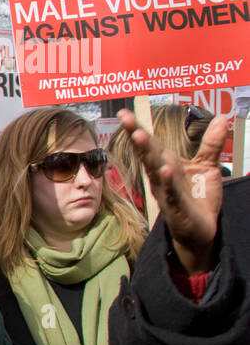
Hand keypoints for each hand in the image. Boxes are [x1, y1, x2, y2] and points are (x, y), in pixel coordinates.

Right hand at [117, 109, 226, 273]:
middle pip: (147, 152)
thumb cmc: (199, 199)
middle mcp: (161, 176)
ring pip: (154, 169)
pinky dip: (167, 181)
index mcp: (166, 164)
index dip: (137, 128)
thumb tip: (220, 117)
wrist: (200, 232)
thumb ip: (210, 143)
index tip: (124, 112)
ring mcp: (166, 191)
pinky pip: (171, 192)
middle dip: (136, 135)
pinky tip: (165, 170)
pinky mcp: (176, 207)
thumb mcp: (207, 167)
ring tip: (139, 136)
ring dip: (146, 153)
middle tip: (124, 118)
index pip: (151, 143)